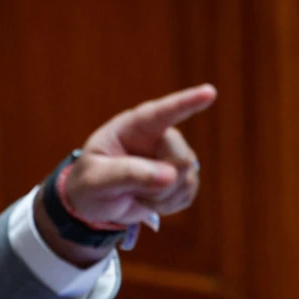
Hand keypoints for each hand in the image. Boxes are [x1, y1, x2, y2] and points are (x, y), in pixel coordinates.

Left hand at [36, 84, 216, 265]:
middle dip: (160, 183)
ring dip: (159, 197)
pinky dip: (166, 206)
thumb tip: (170, 175)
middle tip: (130, 189)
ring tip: (133, 192)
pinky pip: (187, 194)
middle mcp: (159, 136)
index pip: (163, 112)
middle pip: (181, 158)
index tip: (209, 92)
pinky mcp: (182, 177)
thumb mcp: (95, 180)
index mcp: (134, 127)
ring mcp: (174, 156)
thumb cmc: (88, 183)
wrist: (93, 202)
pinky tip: (146, 200)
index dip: (187, 102)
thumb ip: (127, 174)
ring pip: (187, 179)